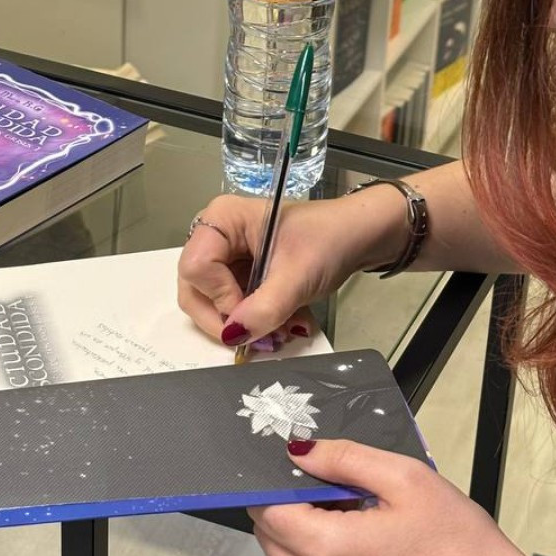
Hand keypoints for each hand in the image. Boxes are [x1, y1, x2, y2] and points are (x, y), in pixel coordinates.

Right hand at [178, 189, 406, 348]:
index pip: (196, 268)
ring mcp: (226, 256)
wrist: (360, 236)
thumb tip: (234, 336)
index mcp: (222, 219)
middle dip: (227, 319)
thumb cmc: (330, 240)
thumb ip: (264, 308)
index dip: (220, 297)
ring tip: (280, 332)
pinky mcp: (240, 274)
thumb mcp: (298, 275)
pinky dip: (255, 321)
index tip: (252, 311)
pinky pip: (232, 306)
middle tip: (260, 336)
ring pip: (211, 304)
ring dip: (244, 325)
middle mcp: (215, 235)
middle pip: (194, 289)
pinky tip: (284, 324)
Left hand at [248, 440, 538, 555]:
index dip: (281, 485)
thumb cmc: (459, 545)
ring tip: (352, 523)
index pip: (268, 511)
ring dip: (301, 541)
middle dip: (291, 510)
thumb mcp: (406, 479)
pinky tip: (356, 555)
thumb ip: (344, 459)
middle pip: (272, 540)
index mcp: (329, 548)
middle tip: (340, 492)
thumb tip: (298, 452)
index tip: (308, 471)